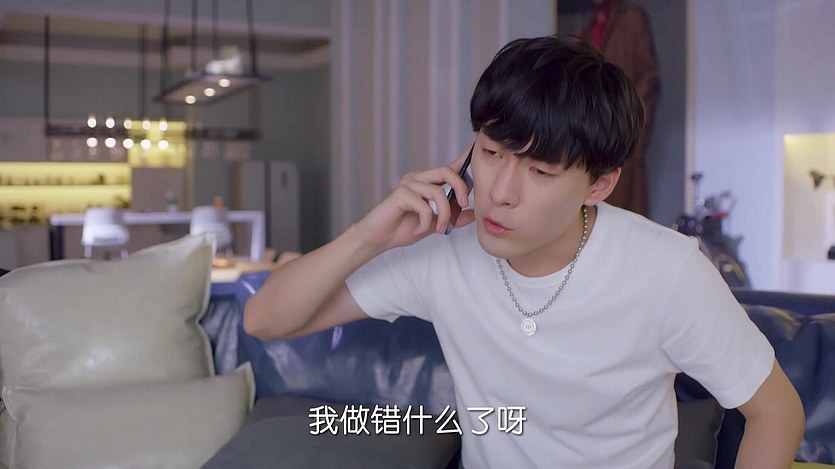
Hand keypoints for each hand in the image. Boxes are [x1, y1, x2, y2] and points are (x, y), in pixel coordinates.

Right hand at [356, 148, 475, 250]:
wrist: (379, 239)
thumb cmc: (403, 228)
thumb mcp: (434, 224)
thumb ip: (452, 218)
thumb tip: (472, 215)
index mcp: (426, 183)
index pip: (448, 167)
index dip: (463, 157)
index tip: (476, 146)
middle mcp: (417, 179)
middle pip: (446, 171)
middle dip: (460, 187)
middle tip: (464, 205)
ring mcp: (408, 185)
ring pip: (438, 192)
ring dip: (444, 215)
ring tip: (439, 229)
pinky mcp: (400, 195)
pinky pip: (424, 207)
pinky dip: (425, 223)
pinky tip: (419, 230)